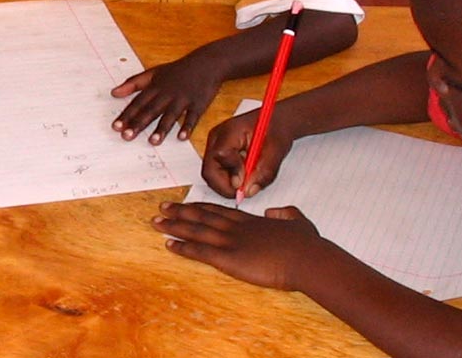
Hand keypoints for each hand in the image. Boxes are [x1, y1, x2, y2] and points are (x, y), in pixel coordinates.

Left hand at [109, 54, 228, 144]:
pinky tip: (182, 137)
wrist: (207, 63)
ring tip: (153, 141)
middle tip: (126, 137)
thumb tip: (113, 93)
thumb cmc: (177, 70)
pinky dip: (188, 126)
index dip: (126, 115)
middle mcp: (168, 94)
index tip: (116, 127)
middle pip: (151, 110)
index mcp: (155, 87)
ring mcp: (184, 99)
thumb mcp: (153, 72)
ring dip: (162, 128)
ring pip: (171, 115)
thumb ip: (133, 83)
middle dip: (138, 124)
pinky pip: (193, 117)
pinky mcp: (199, 104)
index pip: (138, 103)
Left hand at [152, 201, 329, 290]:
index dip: (200, 207)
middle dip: (180, 212)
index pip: (219, 211)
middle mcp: (236, 228)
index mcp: (251, 221)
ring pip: (196, 231)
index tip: (186, 203)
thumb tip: (274, 211)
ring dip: (174, 226)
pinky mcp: (229, 259)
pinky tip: (168, 244)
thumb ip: (285, 213)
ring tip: (156, 222)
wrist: (306, 258)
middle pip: (202, 216)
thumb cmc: (306, 244)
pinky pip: (199, 251)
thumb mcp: (298, 221)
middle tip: (162, 207)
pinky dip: (182, 247)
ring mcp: (231, 242)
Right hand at [200, 107, 294, 197]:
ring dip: (228, 183)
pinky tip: (244, 173)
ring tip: (248, 177)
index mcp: (230, 131)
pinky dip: (229, 178)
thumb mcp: (276, 151)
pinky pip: (217, 173)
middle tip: (245, 192)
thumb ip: (264, 172)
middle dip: (226, 186)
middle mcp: (216, 138)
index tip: (246, 183)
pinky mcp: (217, 153)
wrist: (275, 120)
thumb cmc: (276, 129)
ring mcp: (214, 145)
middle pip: (210, 170)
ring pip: (212, 174)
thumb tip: (248, 191)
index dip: (233, 173)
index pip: (221, 156)